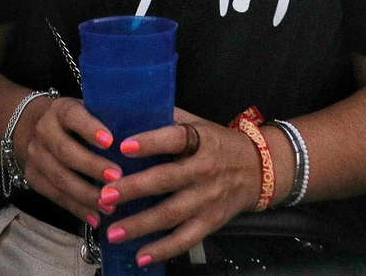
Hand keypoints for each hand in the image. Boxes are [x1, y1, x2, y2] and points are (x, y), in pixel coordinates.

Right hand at [18, 96, 115, 225]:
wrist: (37, 128)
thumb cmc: (79, 121)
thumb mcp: (89, 110)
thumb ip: (108, 119)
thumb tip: (143, 137)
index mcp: (61, 109)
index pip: (72, 116)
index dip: (89, 128)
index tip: (110, 141)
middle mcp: (43, 130)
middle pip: (65, 151)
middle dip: (91, 166)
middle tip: (117, 178)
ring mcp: (35, 155)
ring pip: (59, 178)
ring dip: (86, 194)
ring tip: (111, 205)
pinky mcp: (33, 177)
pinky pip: (56, 196)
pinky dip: (77, 209)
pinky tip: (96, 218)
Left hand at [98, 114, 264, 265]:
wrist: (260, 170)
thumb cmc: (219, 144)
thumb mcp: (199, 124)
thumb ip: (169, 120)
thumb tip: (131, 110)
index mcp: (201, 141)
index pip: (175, 139)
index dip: (150, 142)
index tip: (123, 146)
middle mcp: (204, 170)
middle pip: (166, 180)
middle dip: (134, 189)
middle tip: (105, 195)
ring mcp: (208, 199)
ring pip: (171, 214)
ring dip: (140, 224)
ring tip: (113, 231)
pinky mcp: (211, 222)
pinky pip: (185, 239)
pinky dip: (163, 249)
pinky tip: (140, 255)